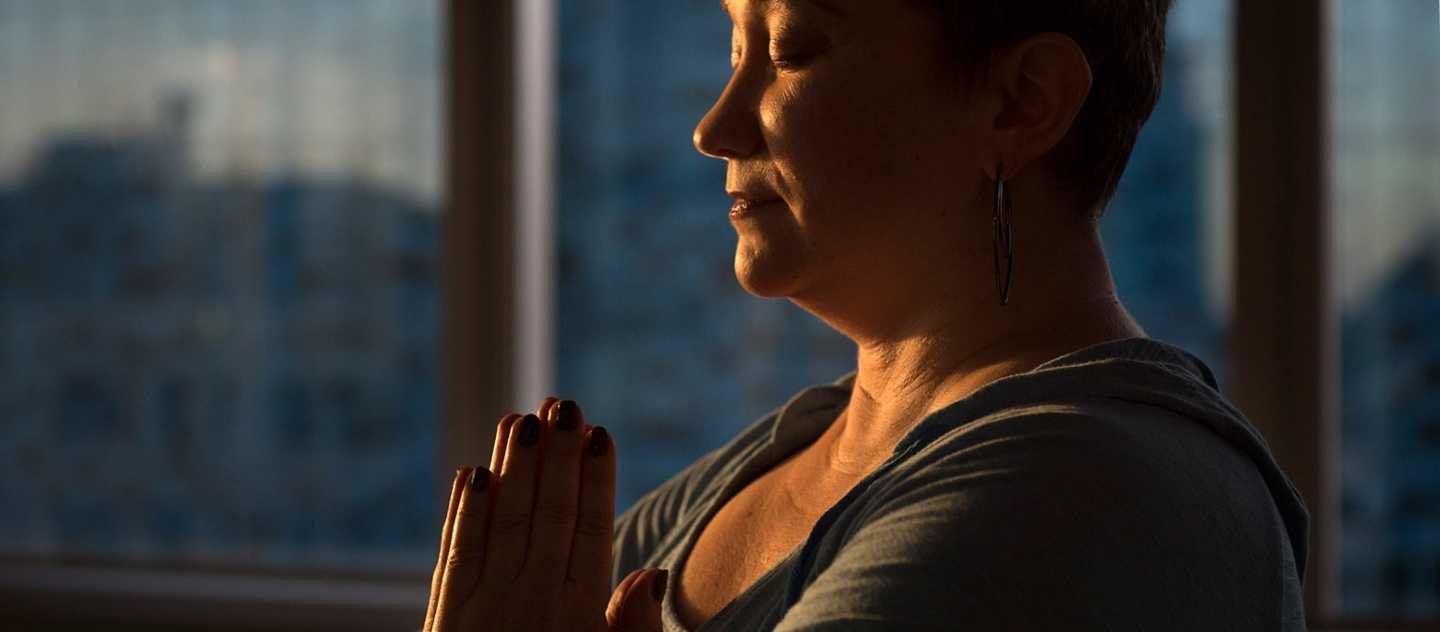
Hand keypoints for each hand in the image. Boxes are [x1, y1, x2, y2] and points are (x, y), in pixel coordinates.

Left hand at [421, 397, 665, 631]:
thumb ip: (631, 629)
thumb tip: (654, 574)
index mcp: (578, 615)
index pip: (590, 532)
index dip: (595, 480)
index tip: (599, 432)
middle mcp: (531, 604)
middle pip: (546, 515)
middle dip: (555, 456)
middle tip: (563, 402)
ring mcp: (485, 610)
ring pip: (501, 523)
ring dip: (512, 468)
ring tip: (521, 417)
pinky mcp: (447, 622)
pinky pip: (456, 557)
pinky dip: (463, 513)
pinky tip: (472, 474)